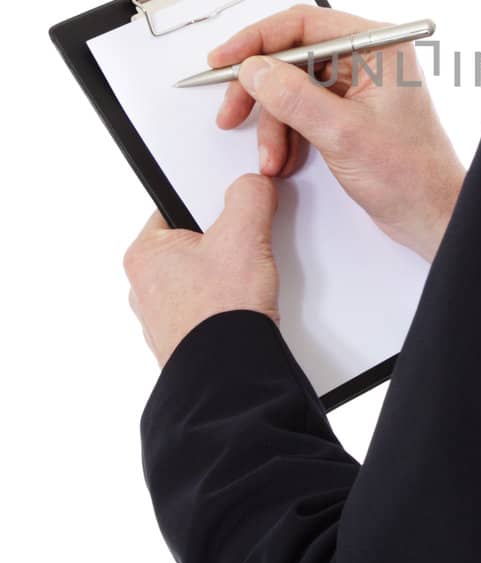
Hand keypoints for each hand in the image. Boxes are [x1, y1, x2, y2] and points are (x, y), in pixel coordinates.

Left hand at [125, 174, 279, 368]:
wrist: (230, 378)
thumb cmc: (220, 315)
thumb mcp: (243, 235)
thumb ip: (249, 195)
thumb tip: (253, 185)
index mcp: (144, 254)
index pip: (176, 206)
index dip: (210, 201)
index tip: (231, 203)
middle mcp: (146, 287)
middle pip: (195, 242)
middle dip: (226, 242)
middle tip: (246, 246)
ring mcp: (165, 317)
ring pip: (205, 277)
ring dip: (231, 276)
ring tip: (249, 282)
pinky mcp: (187, 339)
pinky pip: (212, 307)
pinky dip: (232, 304)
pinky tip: (248, 307)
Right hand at [208, 5, 465, 262]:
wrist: (431, 214)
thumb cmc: (411, 174)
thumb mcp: (343, 134)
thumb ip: (294, 98)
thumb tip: (255, 69)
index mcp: (378, 47)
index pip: (304, 24)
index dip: (257, 40)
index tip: (225, 59)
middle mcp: (369, 59)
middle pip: (293, 57)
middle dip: (261, 90)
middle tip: (232, 112)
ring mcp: (359, 86)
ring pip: (293, 88)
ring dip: (273, 123)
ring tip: (271, 157)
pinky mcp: (350, 111)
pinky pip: (303, 109)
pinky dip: (287, 134)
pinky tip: (283, 158)